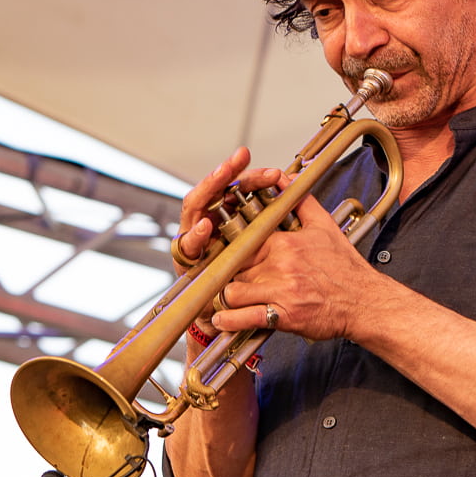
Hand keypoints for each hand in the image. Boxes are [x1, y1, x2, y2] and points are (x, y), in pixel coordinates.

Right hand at [172, 146, 282, 331]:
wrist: (228, 317)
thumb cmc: (247, 280)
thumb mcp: (267, 247)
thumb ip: (275, 217)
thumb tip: (289, 187)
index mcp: (227, 217)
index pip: (234, 188)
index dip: (246, 174)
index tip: (258, 161)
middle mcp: (208, 224)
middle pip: (214, 190)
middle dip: (224, 173)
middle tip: (237, 159)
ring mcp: (195, 240)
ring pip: (195, 208)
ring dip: (208, 191)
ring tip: (221, 178)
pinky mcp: (186, 262)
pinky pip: (187, 246)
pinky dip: (197, 235)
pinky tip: (207, 226)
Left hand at [208, 194, 381, 341]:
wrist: (364, 300)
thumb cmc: (345, 267)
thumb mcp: (324, 226)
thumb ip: (301, 200)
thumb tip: (286, 178)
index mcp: (285, 243)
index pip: (242, 241)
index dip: (232, 249)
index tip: (229, 254)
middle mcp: (280, 265)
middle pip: (234, 266)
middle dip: (229, 273)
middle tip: (224, 277)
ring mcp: (281, 291)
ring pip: (233, 291)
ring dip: (228, 297)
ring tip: (227, 298)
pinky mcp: (283, 316)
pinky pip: (244, 317)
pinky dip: (229, 320)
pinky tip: (223, 318)